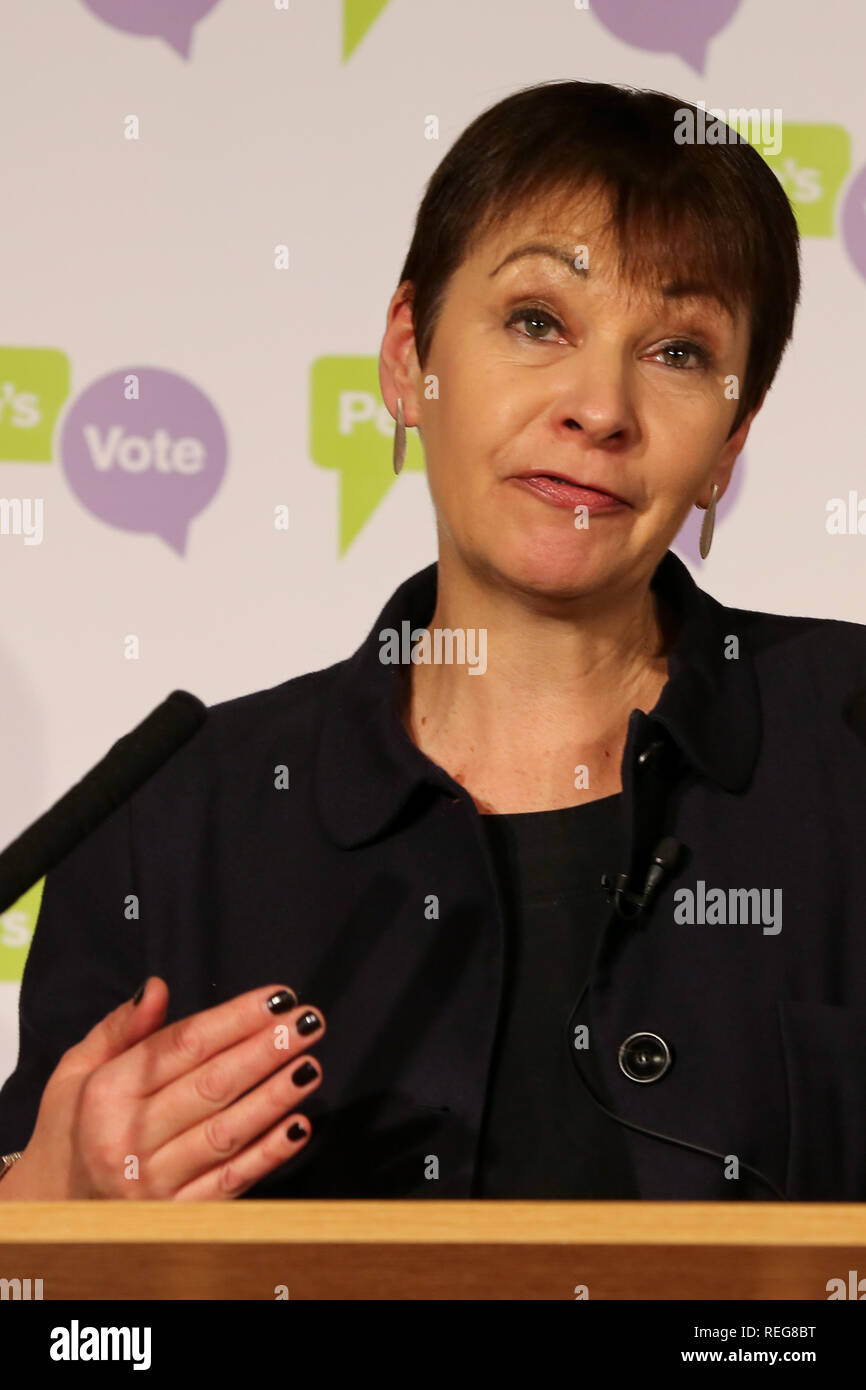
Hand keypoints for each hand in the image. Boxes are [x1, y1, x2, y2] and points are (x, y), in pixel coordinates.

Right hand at [0, 977, 324, 1199]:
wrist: (52, 1207)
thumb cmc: (73, 1127)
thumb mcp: (78, 1068)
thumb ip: (121, 1028)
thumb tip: (156, 987)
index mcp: (107, 1093)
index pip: (184, 1045)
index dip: (235, 1018)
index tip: (278, 998)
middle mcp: (128, 1138)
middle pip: (212, 1085)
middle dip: (267, 1049)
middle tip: (309, 1022)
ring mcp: (153, 1183)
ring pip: (226, 1133)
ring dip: (274, 1097)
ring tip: (310, 1065)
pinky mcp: (176, 1216)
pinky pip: (230, 1182)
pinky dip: (267, 1155)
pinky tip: (298, 1126)